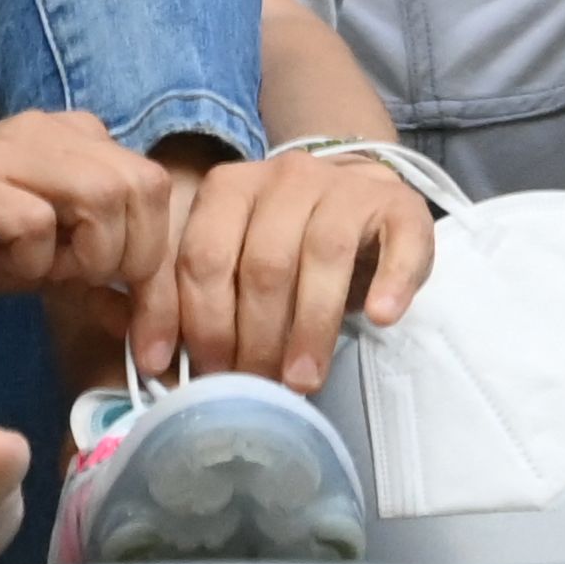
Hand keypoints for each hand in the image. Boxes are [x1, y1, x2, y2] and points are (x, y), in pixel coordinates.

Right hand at [0, 111, 179, 326]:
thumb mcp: (42, 261)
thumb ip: (97, 279)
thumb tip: (150, 325)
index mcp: (79, 140)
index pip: (154, 188)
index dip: (160, 266)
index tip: (153, 336)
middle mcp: (52, 133)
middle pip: (140, 187)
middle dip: (132, 258)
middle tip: (88, 287)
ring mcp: (9, 151)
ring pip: (100, 195)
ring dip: (87, 254)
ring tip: (48, 272)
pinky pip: (33, 221)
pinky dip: (34, 259)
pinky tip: (8, 265)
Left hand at [168, 150, 437, 392]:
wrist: (358, 196)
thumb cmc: (286, 243)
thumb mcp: (235, 255)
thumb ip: (204, 295)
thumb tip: (164, 364)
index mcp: (230, 188)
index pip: (204, 256)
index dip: (202, 322)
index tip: (203, 374)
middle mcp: (285, 176)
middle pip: (264, 263)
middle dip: (256, 337)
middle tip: (259, 387)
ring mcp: (346, 187)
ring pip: (324, 254)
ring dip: (312, 326)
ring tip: (303, 379)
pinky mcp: (400, 204)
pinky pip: (399, 242)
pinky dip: (390, 282)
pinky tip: (380, 318)